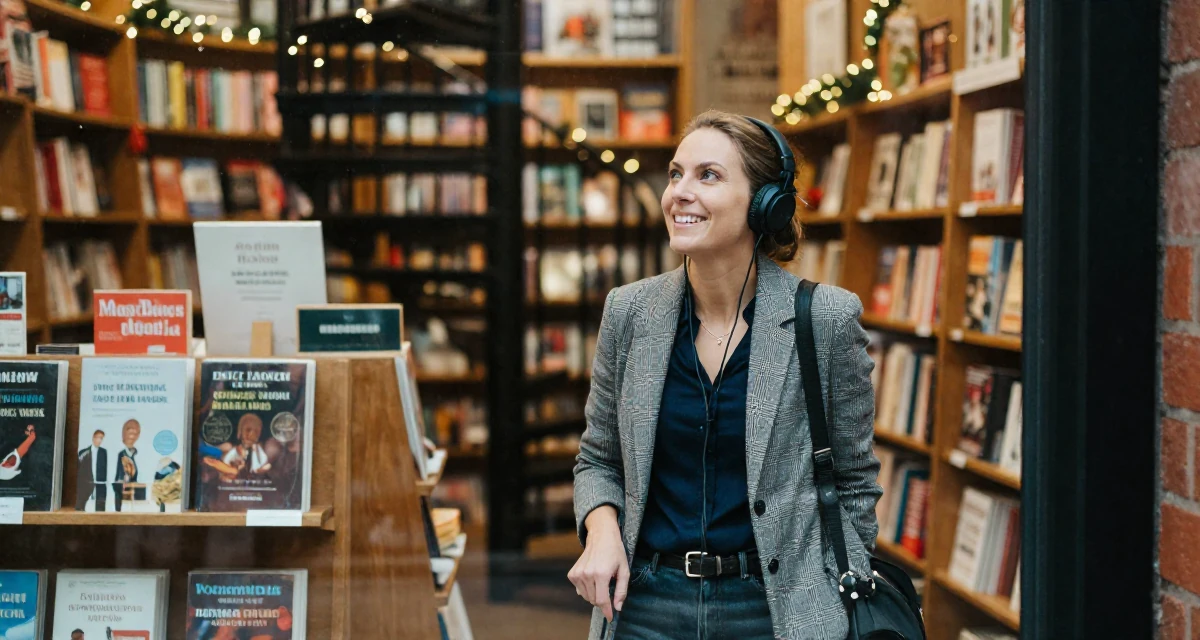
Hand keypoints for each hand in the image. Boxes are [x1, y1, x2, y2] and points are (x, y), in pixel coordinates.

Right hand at [568, 506, 627, 620]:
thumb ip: (622, 591)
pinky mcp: (572, 574)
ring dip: (595, 595)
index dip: (607, 611)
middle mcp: (587, 574)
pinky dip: (587, 589)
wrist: (601, 536)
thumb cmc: (615, 552)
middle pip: (594, 600)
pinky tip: (593, 579)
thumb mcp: (624, 570)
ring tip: (601, 582)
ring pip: (586, 597)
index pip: (602, 600)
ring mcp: (578, 574)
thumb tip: (617, 608)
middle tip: (609, 589)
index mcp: (601, 574)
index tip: (610, 618)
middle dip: (603, 600)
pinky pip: (580, 590)